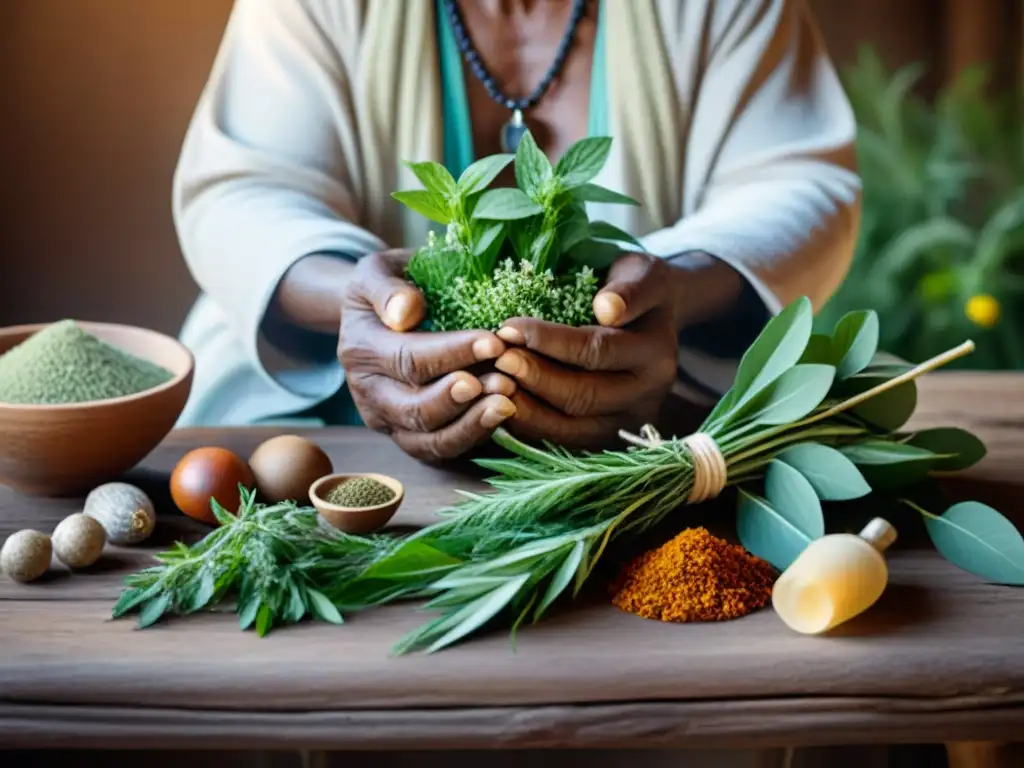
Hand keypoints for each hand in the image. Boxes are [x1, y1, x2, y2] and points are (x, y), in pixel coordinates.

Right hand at [339, 250, 517, 461]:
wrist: (380, 314)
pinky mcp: (410, 437)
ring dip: (471, 425)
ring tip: (508, 403)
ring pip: (429, 440)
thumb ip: (387, 288)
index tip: (493, 342)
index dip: (452, 354)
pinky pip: (441, 450)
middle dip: (463, 398)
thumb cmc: (389, 287)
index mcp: (361, 351)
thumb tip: (406, 311)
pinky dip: (473, 438)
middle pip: (416, 409)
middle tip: (505, 380)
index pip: (409, 358)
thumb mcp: (377, 272)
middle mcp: (370, 394)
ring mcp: (389, 421)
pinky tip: (503, 419)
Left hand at [493, 253, 683, 448]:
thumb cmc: (641, 290)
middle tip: (496, 358)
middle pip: (582, 396)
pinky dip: (529, 426)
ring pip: (570, 428)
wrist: (656, 320)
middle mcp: (646, 399)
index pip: (596, 352)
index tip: (508, 327)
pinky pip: (562, 440)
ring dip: (526, 408)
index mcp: (657, 358)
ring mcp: (626, 425)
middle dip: (533, 378)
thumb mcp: (644, 275)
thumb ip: (630, 290)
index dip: (549, 342)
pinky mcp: (605, 439)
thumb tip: (606, 308)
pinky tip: (501, 404)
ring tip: (493, 382)